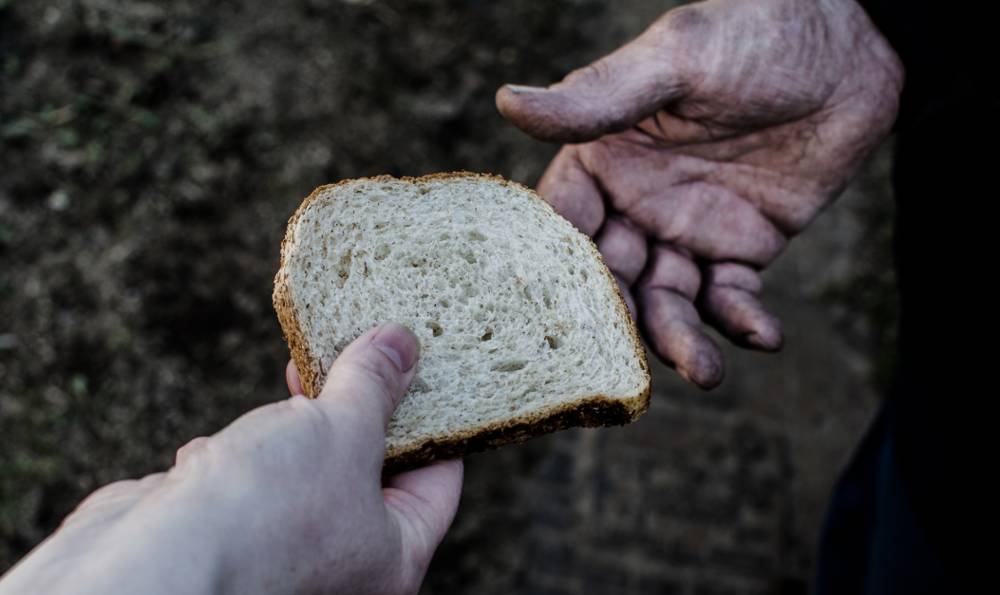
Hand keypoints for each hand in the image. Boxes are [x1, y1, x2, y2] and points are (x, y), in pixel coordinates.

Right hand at [0, 324, 462, 594]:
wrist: (148, 569)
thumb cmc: (264, 514)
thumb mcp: (342, 431)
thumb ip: (374, 385)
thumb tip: (403, 343)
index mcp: (394, 559)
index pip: (437, 479)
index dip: (431, 416)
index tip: (414, 364)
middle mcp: (344, 567)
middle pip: (368, 469)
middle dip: (351, 410)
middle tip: (339, 355)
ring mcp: (283, 555)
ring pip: (304, 470)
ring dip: (289, 429)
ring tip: (277, 401)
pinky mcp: (227, 541)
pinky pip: (246, 487)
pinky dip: (234, 461)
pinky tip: (212, 458)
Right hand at [497, 0, 901, 387]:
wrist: (856, 46)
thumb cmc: (757, 32)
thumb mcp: (677, 58)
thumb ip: (599, 98)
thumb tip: (508, 104)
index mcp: (606, 157)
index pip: (564, 223)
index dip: (557, 267)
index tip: (555, 313)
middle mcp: (637, 200)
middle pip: (611, 278)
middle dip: (619, 321)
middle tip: (628, 364)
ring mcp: (689, 228)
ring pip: (668, 301)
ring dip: (681, 340)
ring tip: (707, 373)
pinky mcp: (744, 247)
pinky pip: (732, 298)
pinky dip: (743, 322)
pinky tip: (765, 335)